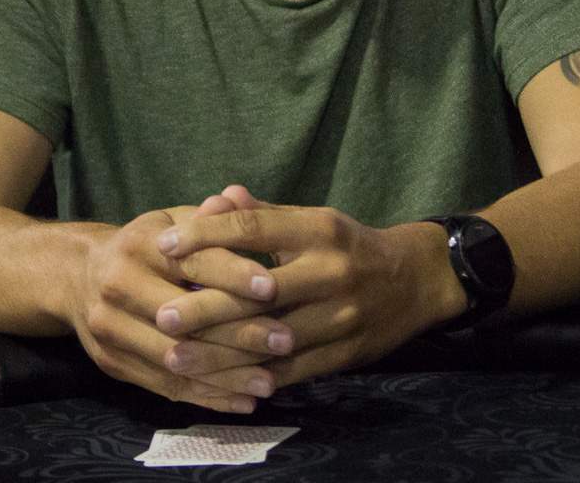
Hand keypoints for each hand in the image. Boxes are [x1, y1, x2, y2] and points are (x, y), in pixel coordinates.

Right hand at [68, 205, 289, 414]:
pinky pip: (164, 386)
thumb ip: (205, 220)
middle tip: (286, 341)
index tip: (273, 288)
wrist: (75, 277)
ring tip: (271, 381)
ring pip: (176, 358)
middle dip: (238, 332)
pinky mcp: (112, 362)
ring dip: (227, 374)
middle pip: (185, 317)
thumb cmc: (144, 246)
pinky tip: (244, 400)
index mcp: (138, 245)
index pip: (192, 261)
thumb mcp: (170, 222)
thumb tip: (234, 198)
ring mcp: (111, 328)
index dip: (233, 273)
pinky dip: (207, 397)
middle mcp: (119, 285)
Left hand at [153, 186, 457, 390]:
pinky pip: (292, 371)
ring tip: (176, 356)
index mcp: (320, 230)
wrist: (417, 280)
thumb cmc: (350, 247)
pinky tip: (217, 381)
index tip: (165, 244)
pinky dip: (252, 377)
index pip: (255, 230)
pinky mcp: (345, 353)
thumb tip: (214, 198)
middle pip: (260, 291)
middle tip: (161, 316)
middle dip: (207, 305)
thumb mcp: (314, 220)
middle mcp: (331, 271)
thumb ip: (263, 215)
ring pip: (272, 338)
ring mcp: (340, 316)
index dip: (207, 235)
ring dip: (221, 351)